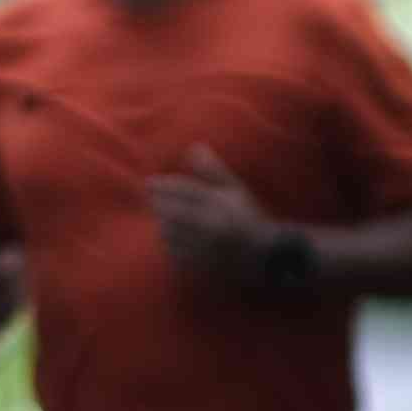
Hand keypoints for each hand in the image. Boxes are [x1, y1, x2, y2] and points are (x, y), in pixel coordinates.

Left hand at [146, 144, 280, 287]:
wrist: (262, 253)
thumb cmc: (246, 215)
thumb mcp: (234, 189)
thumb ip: (213, 170)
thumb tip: (194, 147)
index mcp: (219, 204)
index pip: (185, 191)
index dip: (164, 186)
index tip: (150, 182)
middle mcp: (210, 225)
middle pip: (172, 212)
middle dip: (158, 204)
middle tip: (151, 199)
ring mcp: (205, 246)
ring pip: (171, 233)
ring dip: (162, 223)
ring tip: (161, 216)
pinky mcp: (201, 263)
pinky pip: (175, 252)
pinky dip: (169, 243)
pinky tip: (170, 236)